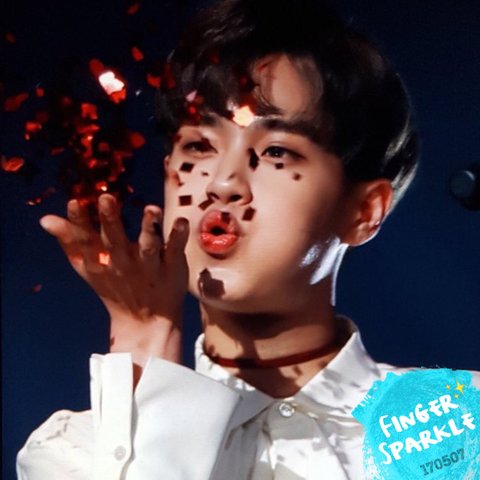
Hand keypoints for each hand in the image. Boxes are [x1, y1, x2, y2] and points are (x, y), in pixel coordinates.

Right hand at [39, 194, 188, 370]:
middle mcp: (124, 263)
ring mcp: (150, 265)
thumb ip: (69, 242)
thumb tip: (45, 219)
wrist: (147, 321)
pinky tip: (182, 221)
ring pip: (149, 245)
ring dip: (149, 227)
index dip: (79, 223)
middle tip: (106, 197)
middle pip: (116, 240)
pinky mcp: (172, 266)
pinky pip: (175, 250)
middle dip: (110, 220)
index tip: (74, 202)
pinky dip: (179, 236)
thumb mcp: (90, 268)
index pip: (87, 241)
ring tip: (152, 209)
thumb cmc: (115, 288)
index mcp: (102, 263)